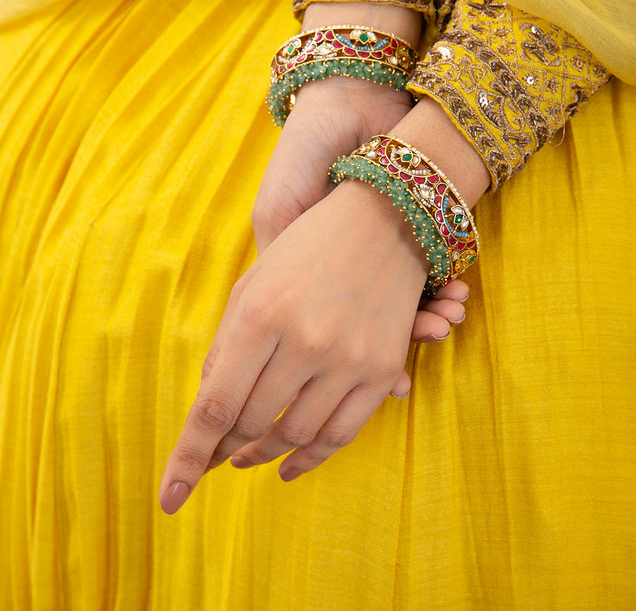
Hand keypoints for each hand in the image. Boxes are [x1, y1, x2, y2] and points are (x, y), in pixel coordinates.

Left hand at [160, 180, 433, 513]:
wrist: (385, 218)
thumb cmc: (308, 247)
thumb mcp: (254, 284)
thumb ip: (227, 345)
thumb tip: (208, 405)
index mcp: (261, 314)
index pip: (215, 407)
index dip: (188, 458)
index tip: (169, 498)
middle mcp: (304, 341)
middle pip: (250, 423)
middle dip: (222, 448)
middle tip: (213, 455)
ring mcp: (347, 358)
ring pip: (294, 435)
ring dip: (263, 454)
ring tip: (246, 457)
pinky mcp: (380, 368)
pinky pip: (341, 433)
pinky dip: (311, 458)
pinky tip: (290, 466)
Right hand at [254, 77, 468, 344]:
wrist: (351, 96)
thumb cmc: (306, 150)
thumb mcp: (279, 209)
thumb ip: (276, 267)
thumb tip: (283, 337)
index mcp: (312, 269)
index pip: (335, 326)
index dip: (357, 356)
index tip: (388, 381)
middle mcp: (349, 265)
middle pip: (379, 320)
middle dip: (406, 336)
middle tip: (429, 344)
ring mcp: (384, 247)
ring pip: (408, 300)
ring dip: (431, 315)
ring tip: (450, 318)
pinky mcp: (414, 226)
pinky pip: (431, 269)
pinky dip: (444, 286)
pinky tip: (456, 293)